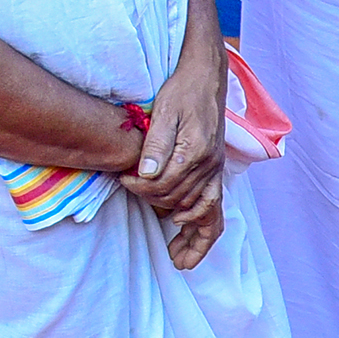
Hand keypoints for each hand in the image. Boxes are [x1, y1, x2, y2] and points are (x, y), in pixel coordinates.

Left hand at [124, 37, 229, 266]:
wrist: (205, 77)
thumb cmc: (182, 91)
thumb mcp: (164, 111)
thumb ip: (155, 143)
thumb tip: (145, 172)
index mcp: (193, 152)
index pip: (163, 185)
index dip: (139, 188)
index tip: (122, 180)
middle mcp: (208, 166)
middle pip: (178, 201)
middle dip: (153, 205)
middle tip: (132, 197)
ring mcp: (215, 170)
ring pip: (205, 215)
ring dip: (192, 238)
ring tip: (179, 260)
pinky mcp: (216, 170)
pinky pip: (216, 208)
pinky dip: (205, 226)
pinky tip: (189, 234)